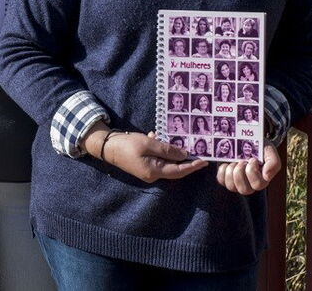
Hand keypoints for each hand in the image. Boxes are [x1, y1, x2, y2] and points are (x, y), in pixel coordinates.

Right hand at [85, 126, 207, 182]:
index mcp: (154, 172)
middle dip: (184, 158)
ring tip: (171, 138)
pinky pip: (157, 159)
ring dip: (169, 151)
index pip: (179, 171)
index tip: (205, 161)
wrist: (106, 146)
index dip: (192, 166)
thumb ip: (167, 149)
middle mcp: (152, 175)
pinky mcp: (143, 166)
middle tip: (196, 148)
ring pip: (165, 162)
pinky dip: (159, 149)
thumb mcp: (148, 143)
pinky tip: (154, 137)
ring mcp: (147, 171)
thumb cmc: (126, 145)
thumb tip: (184, 154)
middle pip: (174, 168)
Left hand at [216, 144, 280, 194]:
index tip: (252, 159)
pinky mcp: (225, 178)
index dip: (252, 171)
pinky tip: (226, 163)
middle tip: (241, 161)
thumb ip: (274, 163)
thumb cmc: (259, 147)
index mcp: (262, 179)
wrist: (245, 138)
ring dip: (231, 171)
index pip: (258, 185)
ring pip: (231, 187)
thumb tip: (267, 177)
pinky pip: (221, 180)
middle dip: (240, 172)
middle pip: (244, 190)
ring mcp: (236, 182)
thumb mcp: (269, 151)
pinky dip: (222, 170)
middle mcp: (249, 184)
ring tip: (233, 161)